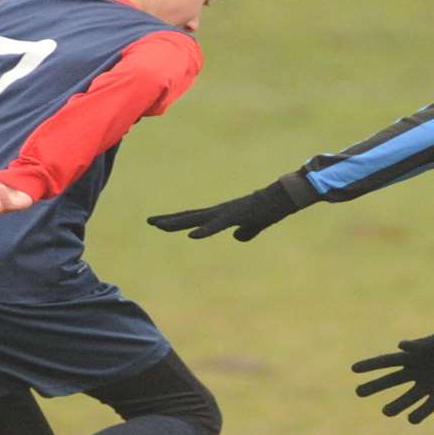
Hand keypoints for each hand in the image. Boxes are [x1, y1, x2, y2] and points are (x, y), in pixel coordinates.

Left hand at [147, 180, 300, 241]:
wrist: (283, 198)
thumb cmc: (270, 208)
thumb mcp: (256, 224)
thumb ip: (246, 231)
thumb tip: (237, 237)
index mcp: (223, 214)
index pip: (194, 218)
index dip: (176, 220)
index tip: (159, 223)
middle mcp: (220, 211)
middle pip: (190, 216)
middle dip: (169, 220)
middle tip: (149, 221)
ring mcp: (226, 212)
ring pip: (197, 219)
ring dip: (178, 223)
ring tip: (160, 226)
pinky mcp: (236, 215)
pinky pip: (217, 225)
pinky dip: (204, 230)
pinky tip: (192, 235)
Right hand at [351, 321, 433, 423]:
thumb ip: (421, 345)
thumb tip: (400, 347)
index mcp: (414, 355)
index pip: (386, 361)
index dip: (370, 365)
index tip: (353, 369)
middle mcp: (418, 371)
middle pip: (391, 380)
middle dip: (375, 386)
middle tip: (358, 392)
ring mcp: (429, 383)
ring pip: (408, 397)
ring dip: (396, 404)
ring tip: (385, 412)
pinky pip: (428, 406)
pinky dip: (420, 413)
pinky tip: (411, 419)